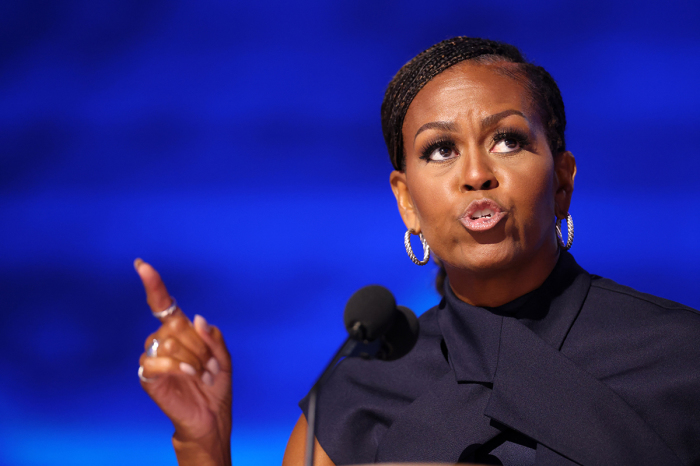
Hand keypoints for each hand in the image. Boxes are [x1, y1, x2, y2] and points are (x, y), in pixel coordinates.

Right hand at [135, 259, 231, 465]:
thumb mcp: (224, 358)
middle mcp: (163, 341)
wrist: (210, 418)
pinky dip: (179, 366)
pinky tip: (190, 374)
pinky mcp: (149, 376)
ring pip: (169, 342)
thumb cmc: (215, 387)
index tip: (141, 264)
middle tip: (210, 365)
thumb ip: (213, 337)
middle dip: (200, 345)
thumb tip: (198, 318)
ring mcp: (154, 358)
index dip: (153, 284)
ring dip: (194, 358)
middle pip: (176, 326)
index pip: (163, 304)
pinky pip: (158, 360)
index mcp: (180, 333)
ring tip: (202, 374)